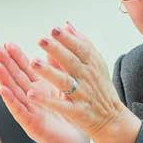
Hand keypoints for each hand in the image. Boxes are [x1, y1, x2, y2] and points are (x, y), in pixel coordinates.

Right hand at [0, 41, 89, 142]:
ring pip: (13, 92)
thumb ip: (58, 70)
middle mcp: (30, 99)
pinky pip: (19, 110)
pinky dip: (10, 100)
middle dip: (4, 63)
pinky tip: (2, 90)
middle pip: (15, 78)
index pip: (24, 70)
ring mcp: (29, 112)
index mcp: (39, 89)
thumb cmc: (71, 116)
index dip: (15, 57)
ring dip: (3, 78)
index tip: (7, 43)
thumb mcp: (64, 88)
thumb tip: (52, 48)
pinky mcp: (31, 124)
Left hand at [26, 22, 131, 137]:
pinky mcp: (77, 111)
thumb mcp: (96, 64)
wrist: (111, 118)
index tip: (54, 29)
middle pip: (71, 62)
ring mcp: (82, 95)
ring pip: (64, 82)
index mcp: (91, 65)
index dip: (67, 39)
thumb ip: (81, 44)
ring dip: (49, 72)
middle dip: (56, 50)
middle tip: (41, 40)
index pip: (80, 48)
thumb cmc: (100, 87)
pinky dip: (46, 101)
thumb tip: (66, 24)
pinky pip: (60, 106)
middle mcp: (87, 78)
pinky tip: (31, 95)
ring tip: (34, 63)